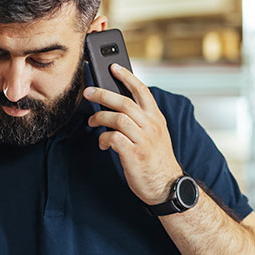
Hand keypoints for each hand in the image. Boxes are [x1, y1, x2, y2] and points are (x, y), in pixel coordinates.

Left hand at [84, 64, 183, 205]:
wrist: (167, 186)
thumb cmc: (156, 160)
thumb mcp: (155, 135)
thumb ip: (141, 120)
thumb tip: (116, 108)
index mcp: (156, 119)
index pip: (142, 91)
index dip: (127, 77)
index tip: (114, 67)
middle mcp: (151, 126)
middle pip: (124, 102)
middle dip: (103, 94)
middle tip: (88, 92)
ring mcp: (143, 140)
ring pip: (117, 118)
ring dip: (100, 118)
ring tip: (93, 122)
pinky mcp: (134, 154)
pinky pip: (114, 138)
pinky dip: (103, 138)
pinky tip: (102, 144)